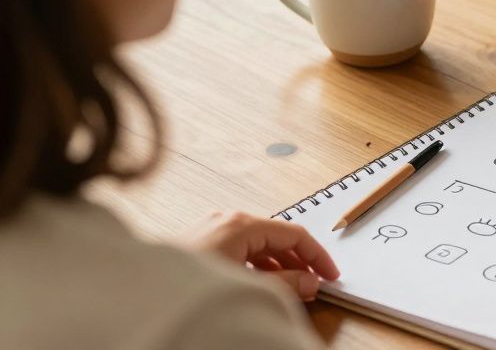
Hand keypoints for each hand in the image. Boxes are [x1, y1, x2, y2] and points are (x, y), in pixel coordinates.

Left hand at [180, 211, 339, 301]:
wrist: (141, 299)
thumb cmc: (191, 289)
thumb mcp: (250, 287)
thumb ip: (287, 283)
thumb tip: (311, 282)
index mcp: (242, 224)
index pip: (295, 234)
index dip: (318, 256)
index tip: (331, 275)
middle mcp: (226, 219)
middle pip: (277, 237)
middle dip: (299, 262)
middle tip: (314, 286)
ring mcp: (210, 229)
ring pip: (258, 244)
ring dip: (279, 266)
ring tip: (291, 289)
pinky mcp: (199, 242)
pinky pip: (239, 249)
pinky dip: (257, 265)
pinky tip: (262, 284)